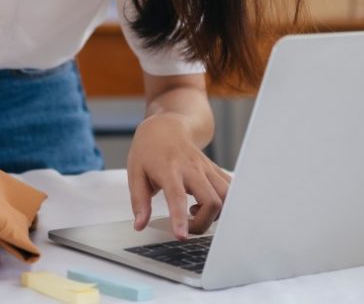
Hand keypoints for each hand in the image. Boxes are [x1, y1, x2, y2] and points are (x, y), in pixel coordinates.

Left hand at [127, 113, 230, 240]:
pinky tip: (205, 203)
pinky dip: (224, 202)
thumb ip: (139, 201)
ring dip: (216, 213)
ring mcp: (206, 168)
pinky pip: (229, 188)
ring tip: (196, 212)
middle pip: (211, 200)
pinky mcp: (214, 169)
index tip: (181, 236)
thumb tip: (140, 225)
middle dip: (203, 222)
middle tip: (188, 227)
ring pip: (226, 195)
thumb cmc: (148, 151)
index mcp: (168, 169)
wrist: (166, 126)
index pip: (177, 196)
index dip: (180, 218)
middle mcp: (191, 168)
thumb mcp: (135, 173)